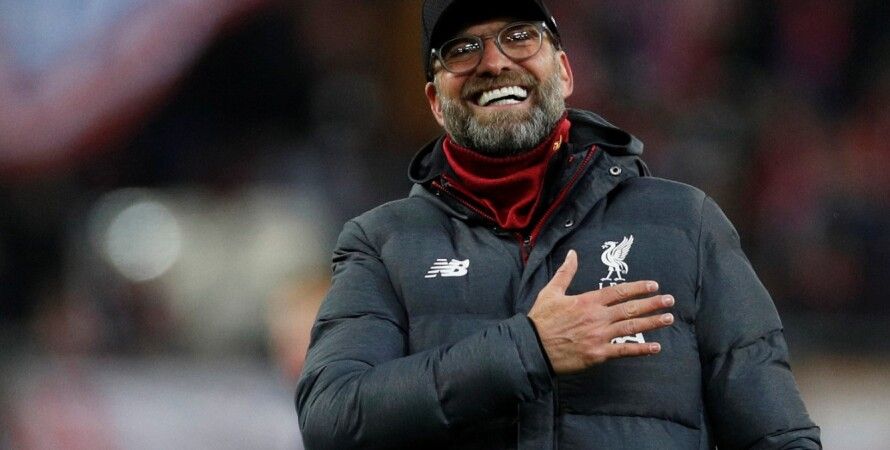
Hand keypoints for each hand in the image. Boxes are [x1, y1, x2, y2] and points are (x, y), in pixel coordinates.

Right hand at [528, 249, 673, 373]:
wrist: (532, 347)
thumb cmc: (541, 319)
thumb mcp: (551, 292)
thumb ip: (565, 273)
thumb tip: (572, 253)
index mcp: (587, 301)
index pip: (618, 292)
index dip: (637, 288)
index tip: (653, 286)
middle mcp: (597, 317)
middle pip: (630, 308)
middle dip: (652, 303)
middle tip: (670, 300)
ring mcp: (599, 336)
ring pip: (631, 327)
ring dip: (652, 322)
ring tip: (669, 318)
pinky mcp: (598, 354)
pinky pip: (624, 350)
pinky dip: (641, 349)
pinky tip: (656, 347)